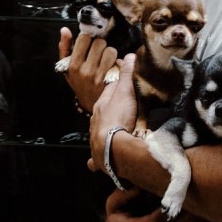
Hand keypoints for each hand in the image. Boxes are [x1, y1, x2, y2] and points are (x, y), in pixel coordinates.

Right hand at [58, 27, 117, 112]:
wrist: (89, 103)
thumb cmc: (78, 81)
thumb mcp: (67, 67)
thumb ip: (65, 47)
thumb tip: (65, 30)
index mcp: (73, 64)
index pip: (84, 38)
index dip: (88, 38)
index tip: (89, 44)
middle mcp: (85, 70)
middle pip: (99, 42)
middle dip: (100, 45)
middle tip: (98, 52)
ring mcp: (99, 76)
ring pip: (110, 50)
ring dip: (110, 52)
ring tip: (106, 59)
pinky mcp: (110, 80)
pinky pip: (118, 62)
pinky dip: (117, 62)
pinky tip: (112, 66)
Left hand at [89, 54, 139, 171]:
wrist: (111, 146)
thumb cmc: (118, 118)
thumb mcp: (125, 93)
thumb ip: (127, 76)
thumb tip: (129, 56)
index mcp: (101, 107)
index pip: (108, 94)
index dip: (115, 90)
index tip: (122, 89)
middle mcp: (95, 123)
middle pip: (102, 115)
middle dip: (109, 113)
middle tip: (119, 113)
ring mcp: (95, 140)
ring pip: (98, 135)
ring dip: (103, 134)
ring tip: (110, 137)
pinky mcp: (99, 158)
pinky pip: (95, 160)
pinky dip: (94, 162)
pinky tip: (92, 166)